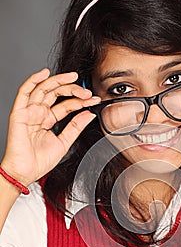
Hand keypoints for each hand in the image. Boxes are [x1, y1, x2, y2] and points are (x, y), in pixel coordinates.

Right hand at [1, 68, 99, 185]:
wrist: (25, 172)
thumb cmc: (39, 161)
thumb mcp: (64, 143)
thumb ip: (75, 127)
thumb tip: (89, 114)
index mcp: (48, 120)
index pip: (67, 104)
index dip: (81, 101)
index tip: (94, 100)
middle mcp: (39, 113)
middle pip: (57, 94)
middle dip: (73, 90)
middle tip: (87, 92)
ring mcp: (29, 111)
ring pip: (44, 89)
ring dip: (59, 82)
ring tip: (74, 78)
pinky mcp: (20, 113)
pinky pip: (24, 92)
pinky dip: (33, 80)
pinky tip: (45, 73)